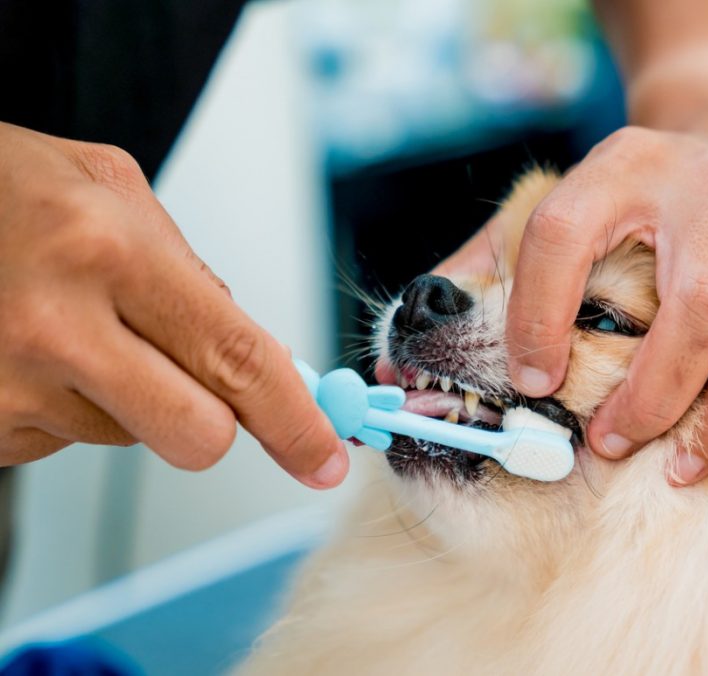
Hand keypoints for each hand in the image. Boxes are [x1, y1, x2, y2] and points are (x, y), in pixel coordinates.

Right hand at [0, 123, 346, 486]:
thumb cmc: (5, 189)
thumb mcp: (111, 189)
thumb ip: (193, 270)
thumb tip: (257, 356)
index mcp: (108, 252)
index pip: (236, 361)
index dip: (295, 420)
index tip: (324, 457)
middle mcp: (55, 327)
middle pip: (196, 435)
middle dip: (214, 419)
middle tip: (193, 378)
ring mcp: (9, 386)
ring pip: (131, 436)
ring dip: (126, 393)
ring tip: (73, 325)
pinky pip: (68, 438)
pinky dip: (71, 402)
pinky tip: (34, 348)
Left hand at [446, 126, 707, 484]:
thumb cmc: (624, 199)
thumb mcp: (551, 208)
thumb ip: (478, 274)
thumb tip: (397, 359)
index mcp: (618, 169)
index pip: (563, 236)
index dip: (537, 315)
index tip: (529, 383)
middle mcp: (703, 192)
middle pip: (694, 300)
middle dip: (651, 389)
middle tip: (607, 445)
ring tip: (674, 466)